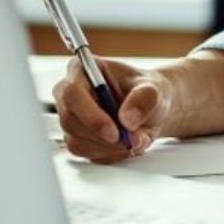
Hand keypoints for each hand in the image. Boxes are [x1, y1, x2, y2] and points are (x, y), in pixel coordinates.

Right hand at [53, 56, 172, 162]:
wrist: (151, 109)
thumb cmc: (147, 91)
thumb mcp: (154, 89)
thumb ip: (144, 99)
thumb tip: (127, 120)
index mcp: (81, 69)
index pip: (72, 93)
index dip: (90, 115)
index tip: (114, 132)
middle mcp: (69, 94)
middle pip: (70, 120)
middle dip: (102, 136)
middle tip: (130, 140)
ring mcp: (69, 117)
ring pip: (77, 140)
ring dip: (109, 146)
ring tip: (134, 138)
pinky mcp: (75, 137)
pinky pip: (85, 152)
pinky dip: (109, 153)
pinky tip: (125, 144)